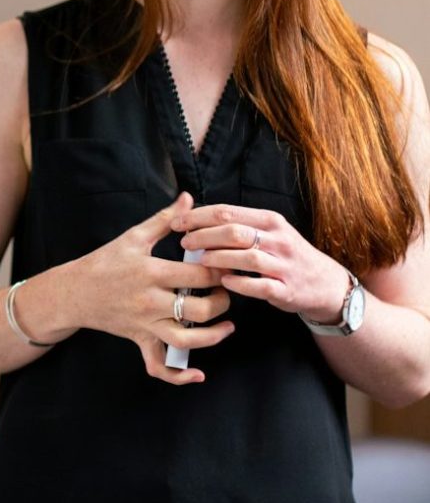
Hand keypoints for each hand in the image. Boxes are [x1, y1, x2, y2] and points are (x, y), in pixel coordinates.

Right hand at [73, 192, 234, 383]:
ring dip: (214, 336)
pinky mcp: (140, 340)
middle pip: (200, 309)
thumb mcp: (133, 237)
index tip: (230, 265)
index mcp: (151, 272)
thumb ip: (165, 219)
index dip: (221, 271)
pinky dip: (179, 376)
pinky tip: (198, 374)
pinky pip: (159, 366)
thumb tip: (188, 199)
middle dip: (222, 301)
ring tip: (227, 325)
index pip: (199, 275)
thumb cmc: (104, 262)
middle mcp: (150, 301)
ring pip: (188, 340)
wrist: (73, 292)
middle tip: (227, 291)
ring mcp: (145, 324)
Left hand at [171, 203, 350, 322]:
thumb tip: (196, 217)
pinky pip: (260, 286)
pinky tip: (223, 281)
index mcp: (270, 221)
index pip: (228, 212)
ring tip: (200, 260)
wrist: (325, 283)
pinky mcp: (286, 289)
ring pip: (247, 257)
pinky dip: (239, 283)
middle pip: (234, 232)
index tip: (177, 222)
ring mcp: (284, 265)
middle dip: (204, 236)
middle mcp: (278, 240)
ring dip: (219, 258)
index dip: (198, 216)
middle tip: (184, 242)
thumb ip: (238, 224)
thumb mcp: (269, 231)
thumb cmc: (286, 255)